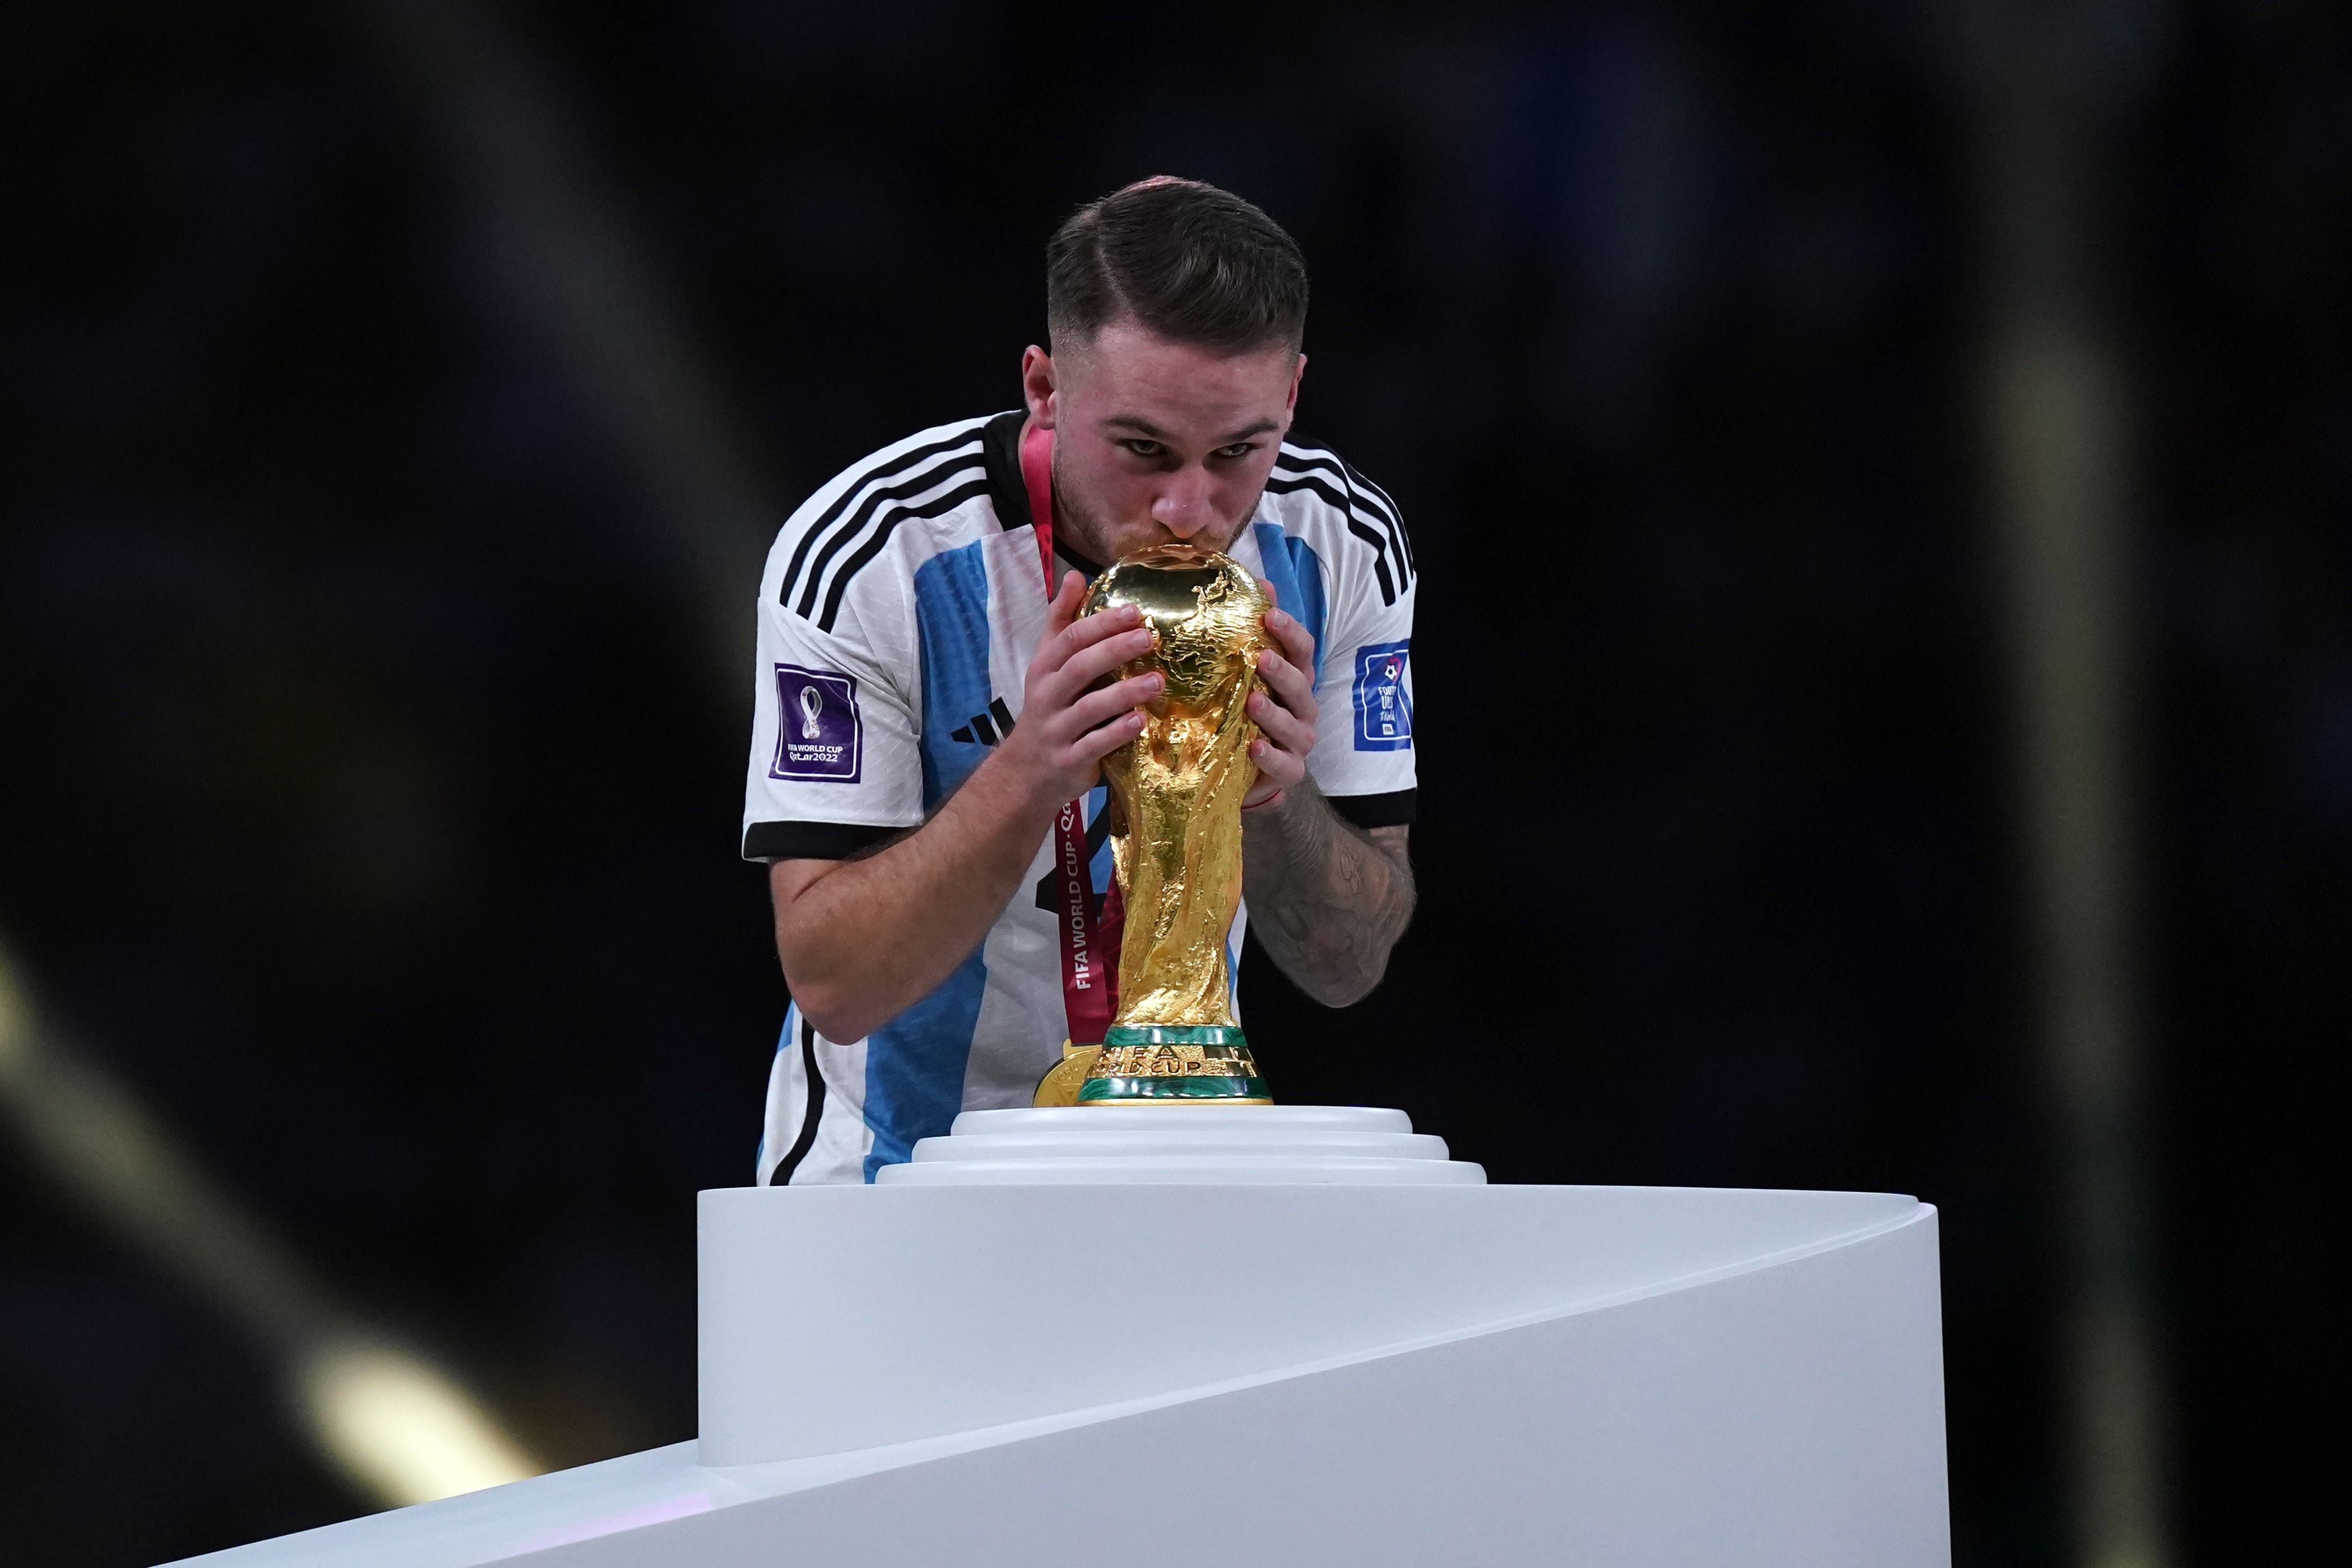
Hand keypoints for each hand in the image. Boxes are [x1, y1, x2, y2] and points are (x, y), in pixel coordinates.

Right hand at [996, 571, 1163, 806]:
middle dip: (1114, 650)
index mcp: (1045, 668)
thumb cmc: (1049, 707)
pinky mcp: (1069, 759)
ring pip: (1090, 707)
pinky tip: (1140, 722)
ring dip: (1125, 693)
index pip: (1070, 639)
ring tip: (1157, 681)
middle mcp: (1048, 695)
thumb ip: (1062, 620)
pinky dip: (1117, 733)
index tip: (1134, 611)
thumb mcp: (1048, 662)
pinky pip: (1094, 745)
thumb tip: (1075, 574)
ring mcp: (1058, 729)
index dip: (1101, 624)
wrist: (1026, 771)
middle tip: (1149, 638)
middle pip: (1080, 667)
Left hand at [1243, 578, 1318, 809]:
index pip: (1302, 650)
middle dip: (1283, 671)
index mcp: (1294, 678)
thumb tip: (1256, 581)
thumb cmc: (1244, 711)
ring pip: (1294, 725)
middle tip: (1261, 657)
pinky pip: (1284, 765)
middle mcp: (1302, 707)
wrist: (1245, 768)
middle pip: (1301, 686)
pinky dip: (1270, 757)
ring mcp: (1298, 741)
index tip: (1269, 614)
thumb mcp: (1243, 672)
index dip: (1290, 631)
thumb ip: (1250, 631)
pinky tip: (1254, 748)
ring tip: (1252, 701)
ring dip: (1274, 714)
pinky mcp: (1289, 771)